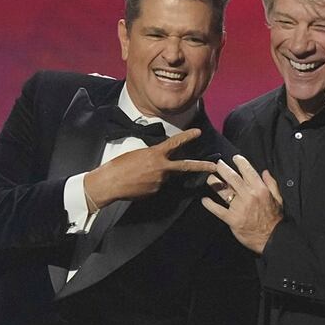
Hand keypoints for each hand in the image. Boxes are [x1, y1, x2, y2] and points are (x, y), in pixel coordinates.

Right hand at [83, 128, 217, 209]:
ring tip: (139, 175)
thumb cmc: (119, 165)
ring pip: (166, 177)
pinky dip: (150, 184)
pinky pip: (157, 186)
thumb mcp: (138, 154)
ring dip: (157, 175)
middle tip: (214, 166)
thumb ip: (153, 157)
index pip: (175, 143)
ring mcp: (160, 181)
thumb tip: (160, 162)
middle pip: (185, 166)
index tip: (198, 132)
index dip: (187, 137)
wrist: (110, 183)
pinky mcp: (156, 192)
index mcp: (156, 154)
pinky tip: (138, 183)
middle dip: (201, 166)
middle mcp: (162, 168)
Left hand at [201, 154, 283, 253]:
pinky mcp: (232, 219)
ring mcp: (239, 207)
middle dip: (223, 169)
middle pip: (232, 178)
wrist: (272, 238)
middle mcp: (249, 196)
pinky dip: (210, 205)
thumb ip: (271, 184)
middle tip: (217, 164)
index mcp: (260, 189)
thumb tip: (265, 171)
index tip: (235, 158)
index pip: (248, 171)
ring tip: (209, 178)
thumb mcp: (278, 199)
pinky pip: (218, 210)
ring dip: (214, 184)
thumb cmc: (275, 218)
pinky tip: (204, 200)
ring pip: (224, 192)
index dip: (240, 162)